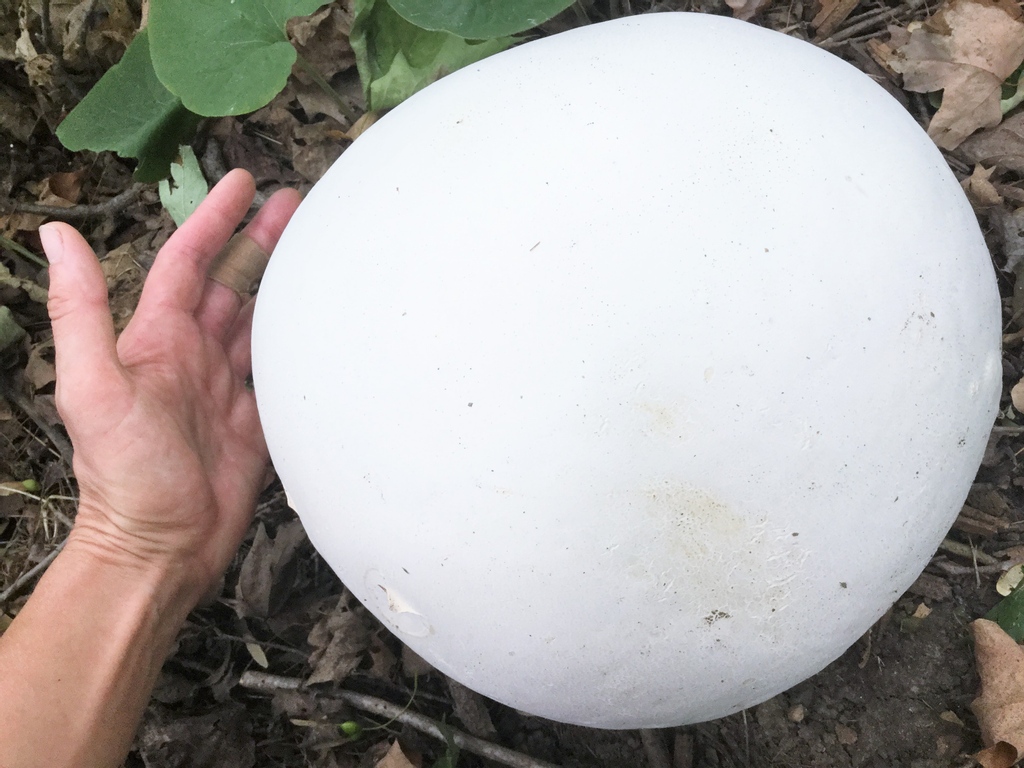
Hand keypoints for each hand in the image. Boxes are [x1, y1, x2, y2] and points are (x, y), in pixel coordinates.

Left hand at [40, 170, 301, 601]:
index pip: (189, 262)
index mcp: (157, 340)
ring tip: (316, 250)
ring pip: (258, 319)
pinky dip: (299, 341)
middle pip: (232, 283)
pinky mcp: (254, 419)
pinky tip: (321, 322)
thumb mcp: (91, 387)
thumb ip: (80, 311)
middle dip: (260, 241)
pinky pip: (279, 369)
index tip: (243, 183)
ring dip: (283, 283)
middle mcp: (193, 356)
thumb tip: (55, 234)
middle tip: (294, 205)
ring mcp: (225, 387)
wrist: (160, 547)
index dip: (214, 220)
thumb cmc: (123, 475)